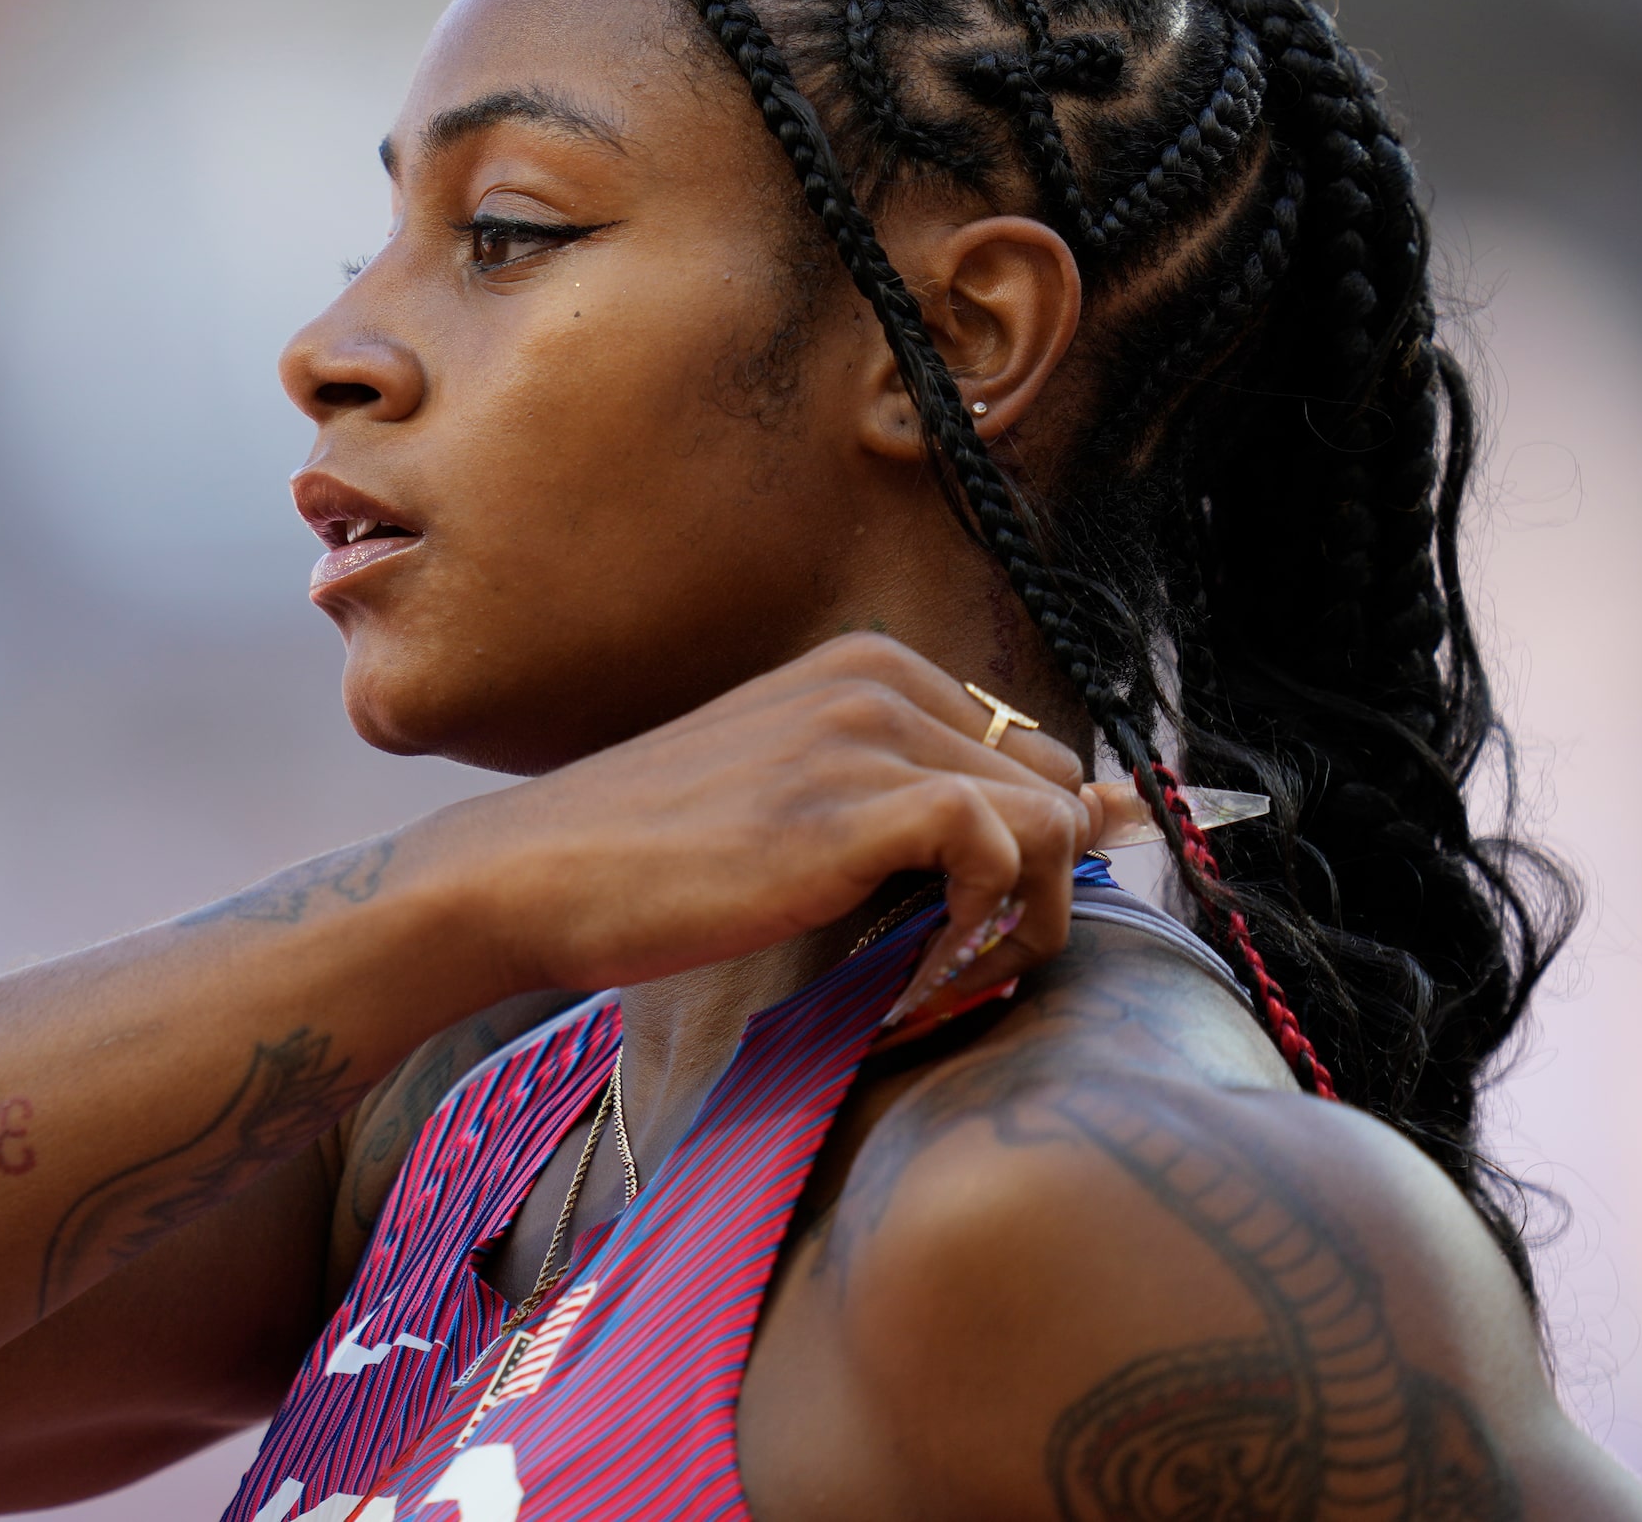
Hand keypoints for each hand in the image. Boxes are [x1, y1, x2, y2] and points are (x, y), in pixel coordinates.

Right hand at [424, 633, 1096, 1001]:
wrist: (531, 873)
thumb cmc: (652, 856)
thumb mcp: (796, 801)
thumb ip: (923, 803)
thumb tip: (1110, 810)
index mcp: (867, 665)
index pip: (1030, 756)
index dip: (1016, 855)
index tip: (954, 926)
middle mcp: (877, 680)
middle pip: (1056, 788)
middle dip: (1031, 886)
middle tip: (947, 962)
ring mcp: (863, 734)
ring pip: (1052, 820)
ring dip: (1017, 918)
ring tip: (935, 976)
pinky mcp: (850, 804)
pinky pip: (1001, 848)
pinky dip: (983, 926)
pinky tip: (915, 974)